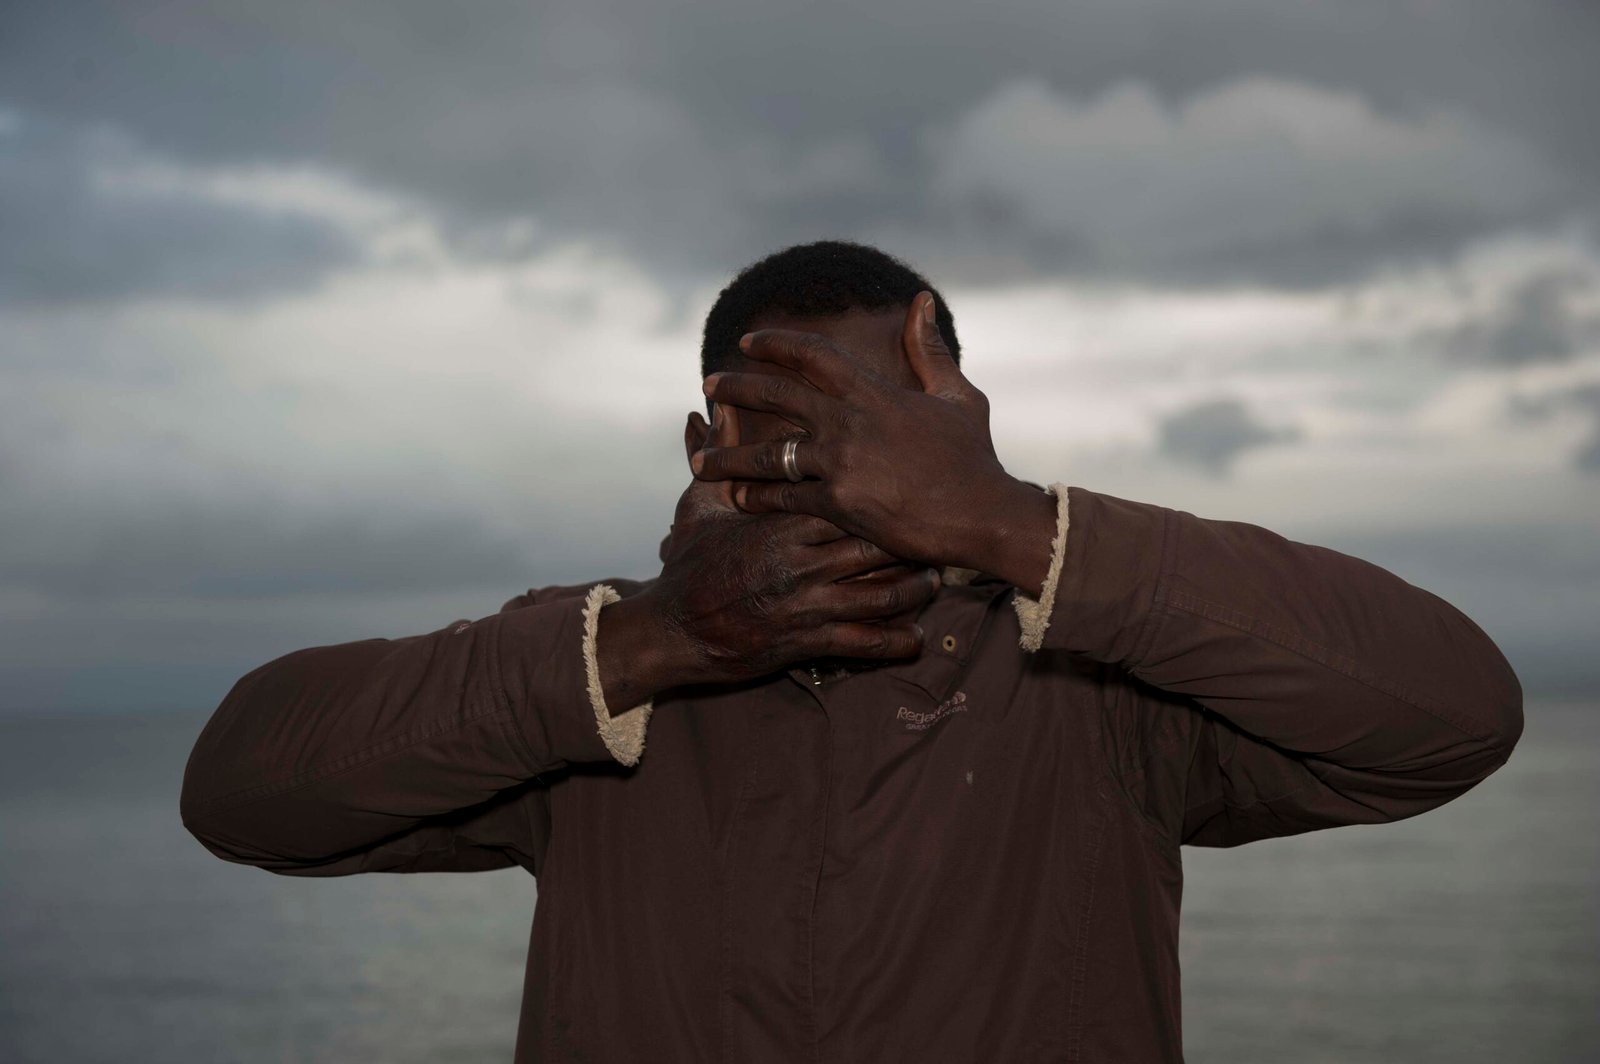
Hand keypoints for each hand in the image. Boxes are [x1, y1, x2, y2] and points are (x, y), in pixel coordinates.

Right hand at [596, 401, 939, 706]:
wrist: (674, 630)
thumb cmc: (689, 563)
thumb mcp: (699, 505)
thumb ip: (715, 457)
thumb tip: (711, 409)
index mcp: (781, 524)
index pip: (845, 497)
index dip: (883, 491)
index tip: (911, 481)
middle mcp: (801, 562)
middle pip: (875, 543)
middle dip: (911, 540)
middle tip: (939, 531)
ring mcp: (808, 604)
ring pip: (880, 594)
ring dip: (915, 590)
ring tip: (937, 580)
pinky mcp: (808, 642)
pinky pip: (864, 643)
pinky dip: (895, 642)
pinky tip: (917, 639)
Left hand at [690, 291, 1056, 588]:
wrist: (984, 516)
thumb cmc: (974, 457)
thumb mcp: (956, 396)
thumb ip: (927, 351)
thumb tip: (920, 301)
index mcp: (874, 392)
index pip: (812, 355)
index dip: (775, 344)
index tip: (747, 342)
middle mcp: (848, 423)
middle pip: (776, 397)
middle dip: (736, 389)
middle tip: (708, 385)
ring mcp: (839, 465)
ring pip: (767, 456)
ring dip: (728, 457)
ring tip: (699, 460)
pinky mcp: (838, 504)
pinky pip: (783, 499)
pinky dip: (756, 497)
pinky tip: (735, 496)